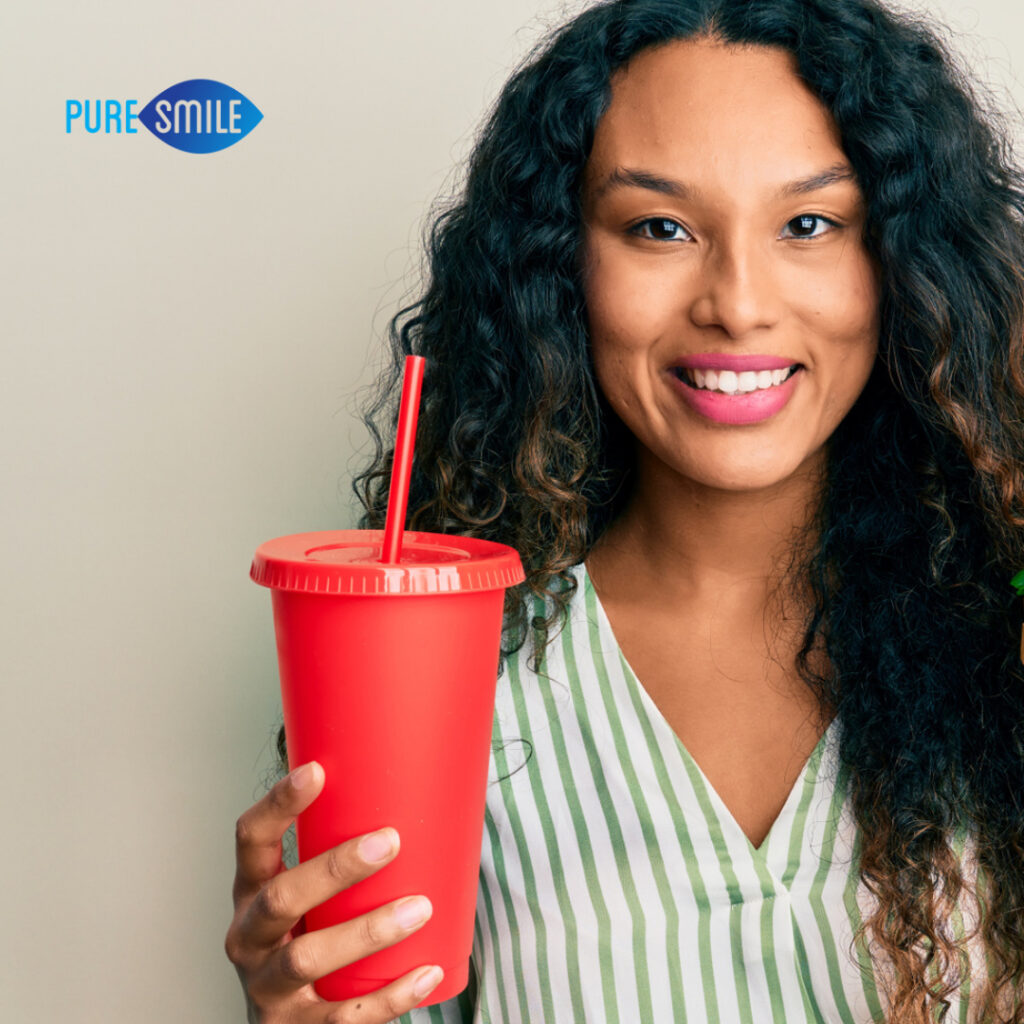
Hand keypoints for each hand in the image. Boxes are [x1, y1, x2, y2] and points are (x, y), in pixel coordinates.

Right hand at [225, 761, 442, 1021]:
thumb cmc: (310, 936)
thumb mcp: (307, 897)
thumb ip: (337, 854)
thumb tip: (413, 786)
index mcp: (251, 891)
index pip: (250, 840)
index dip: (278, 805)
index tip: (317, 770)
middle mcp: (249, 938)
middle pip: (281, 898)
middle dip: (335, 868)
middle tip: (390, 841)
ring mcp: (268, 988)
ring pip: (307, 958)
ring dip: (368, 931)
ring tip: (420, 908)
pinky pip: (343, 1017)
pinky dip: (390, 995)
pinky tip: (427, 971)